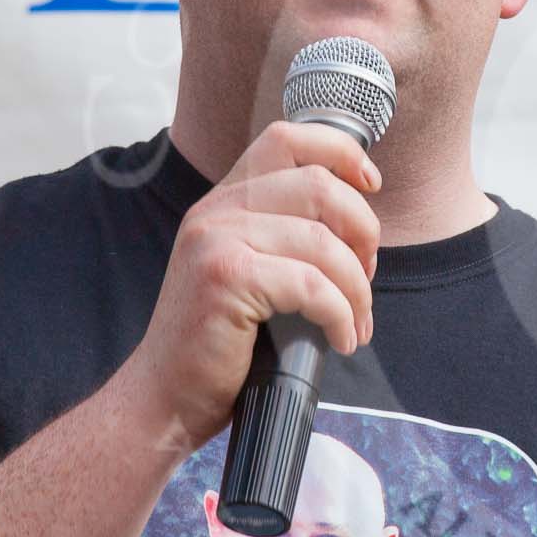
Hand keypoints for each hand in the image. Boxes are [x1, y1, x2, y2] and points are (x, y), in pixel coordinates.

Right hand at [125, 123, 380, 449]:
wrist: (165, 397)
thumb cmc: (220, 343)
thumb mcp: (250, 271)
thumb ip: (286, 237)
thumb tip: (362, 229)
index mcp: (225, 201)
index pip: (286, 139)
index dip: (340, 151)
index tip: (371, 185)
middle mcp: (216, 210)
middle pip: (319, 186)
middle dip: (363, 232)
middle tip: (367, 278)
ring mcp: (216, 240)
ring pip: (322, 242)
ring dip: (357, 288)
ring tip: (357, 321)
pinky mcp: (225, 278)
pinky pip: (311, 284)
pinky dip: (341, 315)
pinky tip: (343, 339)